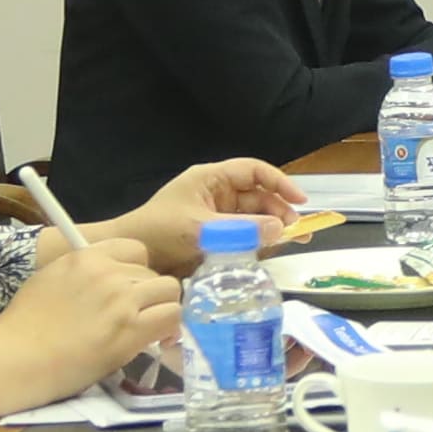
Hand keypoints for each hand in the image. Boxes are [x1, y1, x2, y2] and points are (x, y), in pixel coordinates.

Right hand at [0, 229, 185, 417]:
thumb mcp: (49, 281)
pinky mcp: (131, 329)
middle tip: (138, 317)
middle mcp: (107, 272)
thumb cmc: (23, 326)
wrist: (17, 357)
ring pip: (169, 291)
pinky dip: (169, 329)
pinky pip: (172, 316)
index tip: (130, 289)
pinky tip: (156, 341)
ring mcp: (121, 299)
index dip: (137, 270)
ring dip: (162, 309)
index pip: (134, 249)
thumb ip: (81, 276)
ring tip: (150, 328)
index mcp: (84, 257)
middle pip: (152, 272)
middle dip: (148, 294)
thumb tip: (104, 283)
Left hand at [112, 160, 306, 271]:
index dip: (280, 183)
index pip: (254, 172)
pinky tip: (269, 252)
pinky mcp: (214, 238)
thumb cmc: (159, 233)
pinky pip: (243, 236)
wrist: (131, 259)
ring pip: (253, 218)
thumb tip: (281, 228)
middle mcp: (216, 194)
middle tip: (297, 231)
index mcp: (211, 179)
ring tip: (290, 242)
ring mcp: (216, 217)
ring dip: (271, 228)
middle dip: (279, 210)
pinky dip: (257, 242)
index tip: (301, 201)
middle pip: (258, 196)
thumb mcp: (202, 229)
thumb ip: (242, 229)